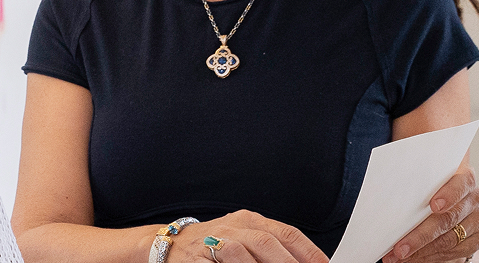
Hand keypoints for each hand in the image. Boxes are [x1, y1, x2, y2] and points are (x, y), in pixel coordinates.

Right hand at [168, 211, 328, 262]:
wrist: (171, 244)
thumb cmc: (214, 243)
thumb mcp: (244, 236)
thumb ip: (272, 246)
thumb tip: (307, 262)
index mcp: (248, 220)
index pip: (284, 232)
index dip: (307, 251)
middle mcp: (231, 227)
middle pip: (264, 241)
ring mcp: (211, 242)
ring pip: (239, 252)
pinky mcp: (194, 259)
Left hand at [381, 165, 478, 262]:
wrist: (452, 200)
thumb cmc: (430, 185)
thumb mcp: (425, 179)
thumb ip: (416, 182)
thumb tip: (385, 191)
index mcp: (463, 176)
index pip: (461, 183)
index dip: (448, 194)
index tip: (433, 206)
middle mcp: (475, 197)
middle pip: (449, 218)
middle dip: (420, 235)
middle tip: (399, 248)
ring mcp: (477, 219)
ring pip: (449, 239)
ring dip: (420, 251)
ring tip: (398, 256)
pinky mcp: (477, 238)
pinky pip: (454, 252)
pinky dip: (430, 257)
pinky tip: (413, 259)